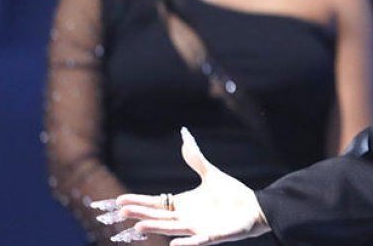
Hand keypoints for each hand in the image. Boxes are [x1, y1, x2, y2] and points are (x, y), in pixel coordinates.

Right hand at [98, 128, 269, 244]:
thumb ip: (196, 159)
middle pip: (159, 215)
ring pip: (172, 228)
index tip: (119, 200)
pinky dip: (186, 244)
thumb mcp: (211, 174)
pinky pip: (198, 242)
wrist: (254, 207)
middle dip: (141, 213)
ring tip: (138, 225)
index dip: (139, 201)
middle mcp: (186, 218)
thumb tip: (185, 138)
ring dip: (156, 227)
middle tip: (122, 211)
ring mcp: (198, 228)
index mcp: (183, 204)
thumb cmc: (231, 194)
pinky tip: (172, 245)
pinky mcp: (213, 236)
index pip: (156, 203)